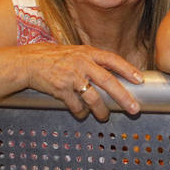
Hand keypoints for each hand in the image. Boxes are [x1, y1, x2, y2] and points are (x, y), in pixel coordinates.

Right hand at [19, 44, 144, 122]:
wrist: (29, 62)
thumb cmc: (55, 58)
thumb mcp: (76, 53)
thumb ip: (93, 61)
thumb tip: (113, 74)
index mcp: (87, 53)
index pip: (113, 60)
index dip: (127, 70)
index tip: (140, 80)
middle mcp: (81, 64)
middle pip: (108, 82)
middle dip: (123, 97)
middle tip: (134, 109)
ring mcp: (71, 77)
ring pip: (93, 98)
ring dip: (101, 111)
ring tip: (104, 117)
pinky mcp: (60, 90)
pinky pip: (76, 106)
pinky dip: (81, 112)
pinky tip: (81, 114)